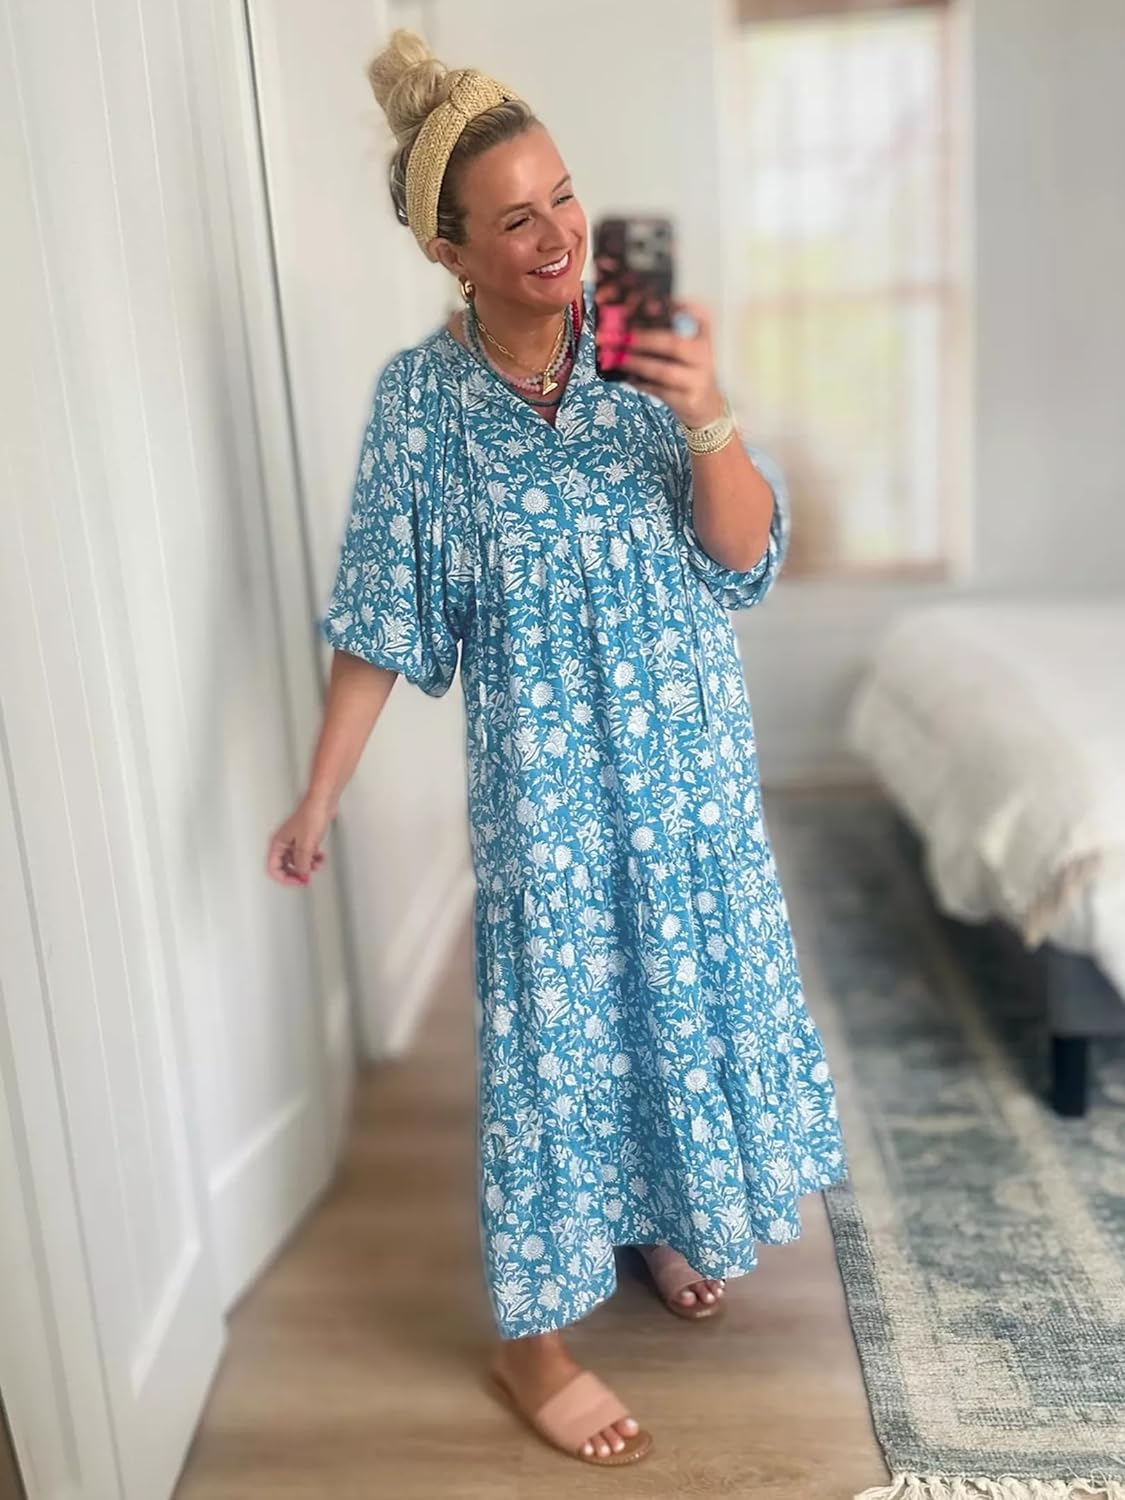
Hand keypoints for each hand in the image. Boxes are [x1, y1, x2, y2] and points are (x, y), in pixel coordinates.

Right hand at [265, 796, 331, 886]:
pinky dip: (313, 858)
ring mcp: (294, 841)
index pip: (274, 869)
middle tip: (306, 877)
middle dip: (297, 873)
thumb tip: (301, 874)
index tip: (297, 881)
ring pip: (297, 861)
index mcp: (278, 844)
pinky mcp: (304, 838)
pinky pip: (305, 854)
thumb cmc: (311, 815)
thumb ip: (302, 863)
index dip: (285, 878)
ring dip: (308, 865)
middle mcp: (284, 843)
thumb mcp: (306, 845)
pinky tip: (320, 857)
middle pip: (285, 867)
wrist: (322, 802)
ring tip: (316, 865)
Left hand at [618, 299, 724, 429]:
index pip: (705, 319)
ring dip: (638, 363)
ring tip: (618, 358)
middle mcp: (705, 359)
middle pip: (675, 345)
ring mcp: (697, 381)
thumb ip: (669, 337)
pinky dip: (641, 384)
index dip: (690, 308)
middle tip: (623, 336)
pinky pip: (660, 391)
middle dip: (645, 339)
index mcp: (705, 341)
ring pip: (665, 371)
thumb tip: (632, 326)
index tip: (671, 302)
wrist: (707, 407)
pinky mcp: (688, 401)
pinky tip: (627, 377)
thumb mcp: (688, 353)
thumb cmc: (690, 374)